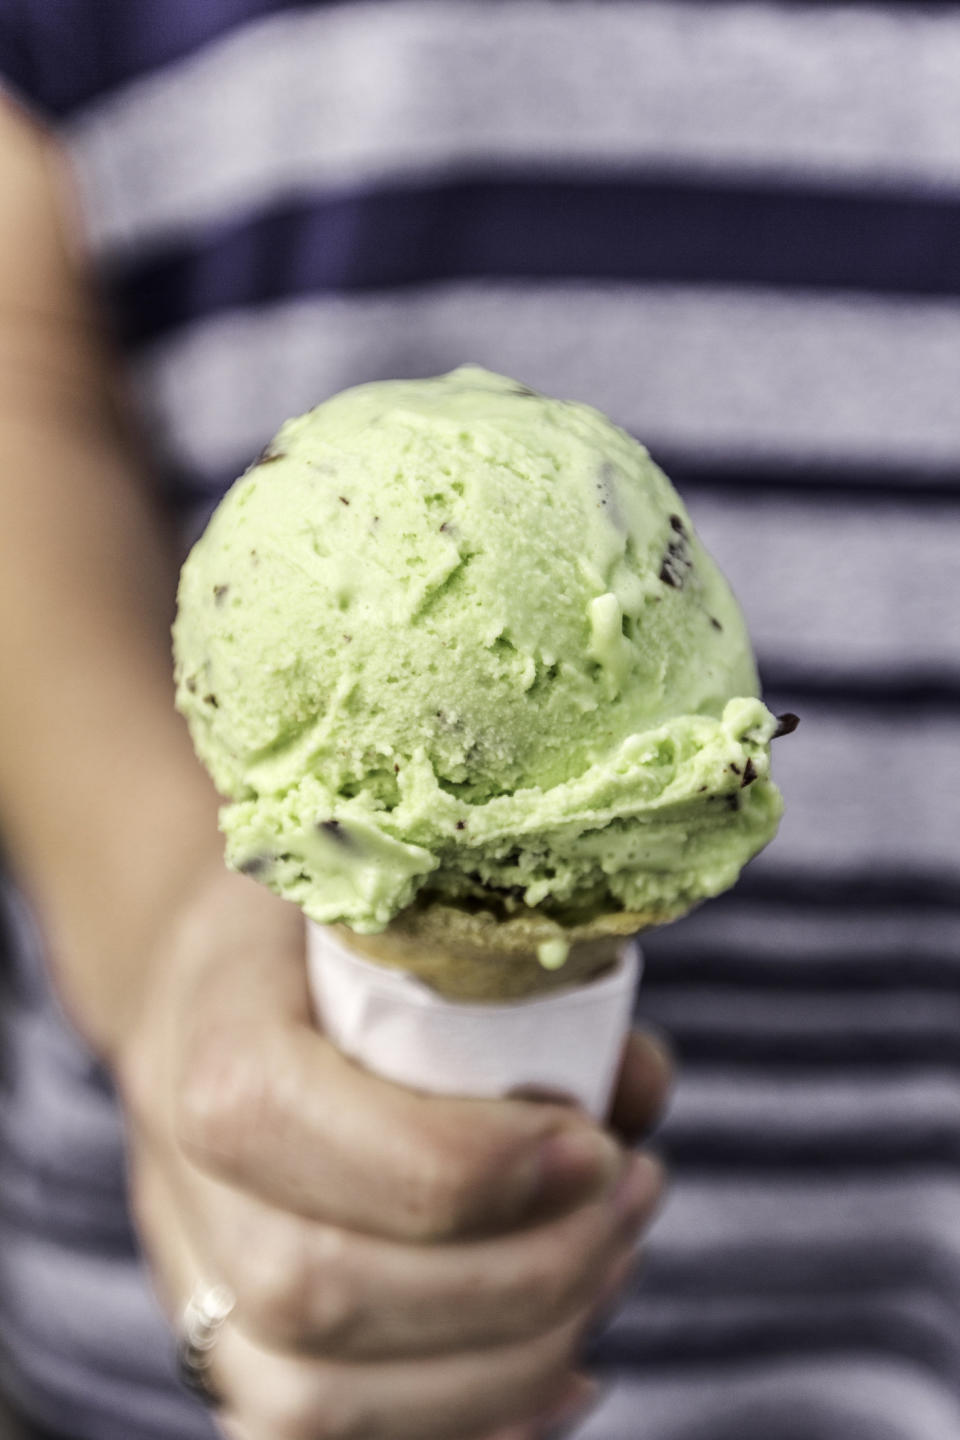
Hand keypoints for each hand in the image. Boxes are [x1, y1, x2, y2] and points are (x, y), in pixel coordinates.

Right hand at [117, 866, 670, 1439]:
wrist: (216, 987)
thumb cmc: (335, 934)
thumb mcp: (418, 898)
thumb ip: (522, 978)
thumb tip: (631, 1087)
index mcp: (210, 1026)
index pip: (284, 1119)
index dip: (457, 1160)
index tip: (595, 1144)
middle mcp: (177, 1167)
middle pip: (314, 1287)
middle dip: (517, 1270)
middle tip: (631, 1198)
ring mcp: (193, 1271)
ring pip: (315, 1397)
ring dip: (506, 1360)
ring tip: (611, 1265)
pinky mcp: (228, 1342)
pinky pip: (308, 1439)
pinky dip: (462, 1427)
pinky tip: (562, 1368)